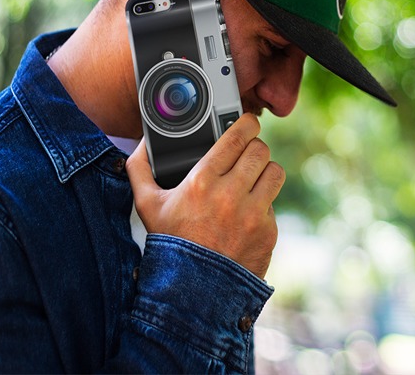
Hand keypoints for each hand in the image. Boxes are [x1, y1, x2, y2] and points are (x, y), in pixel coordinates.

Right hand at [126, 114, 283, 278]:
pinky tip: (247, 212)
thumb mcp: (146, 205)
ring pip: (274, 172)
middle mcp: (230, 195)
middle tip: (247, 153)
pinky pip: (273, 204)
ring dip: (265, 172)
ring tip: (253, 177)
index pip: (237, 137)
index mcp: (202, 181)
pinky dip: (263, 204)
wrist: (192, 291)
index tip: (247, 122)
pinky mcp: (268, 232)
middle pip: (260, 150)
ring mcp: (252, 214)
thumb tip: (142, 144)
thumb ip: (139, 169)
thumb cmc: (170, 244)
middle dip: (254, 148)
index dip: (246, 124)